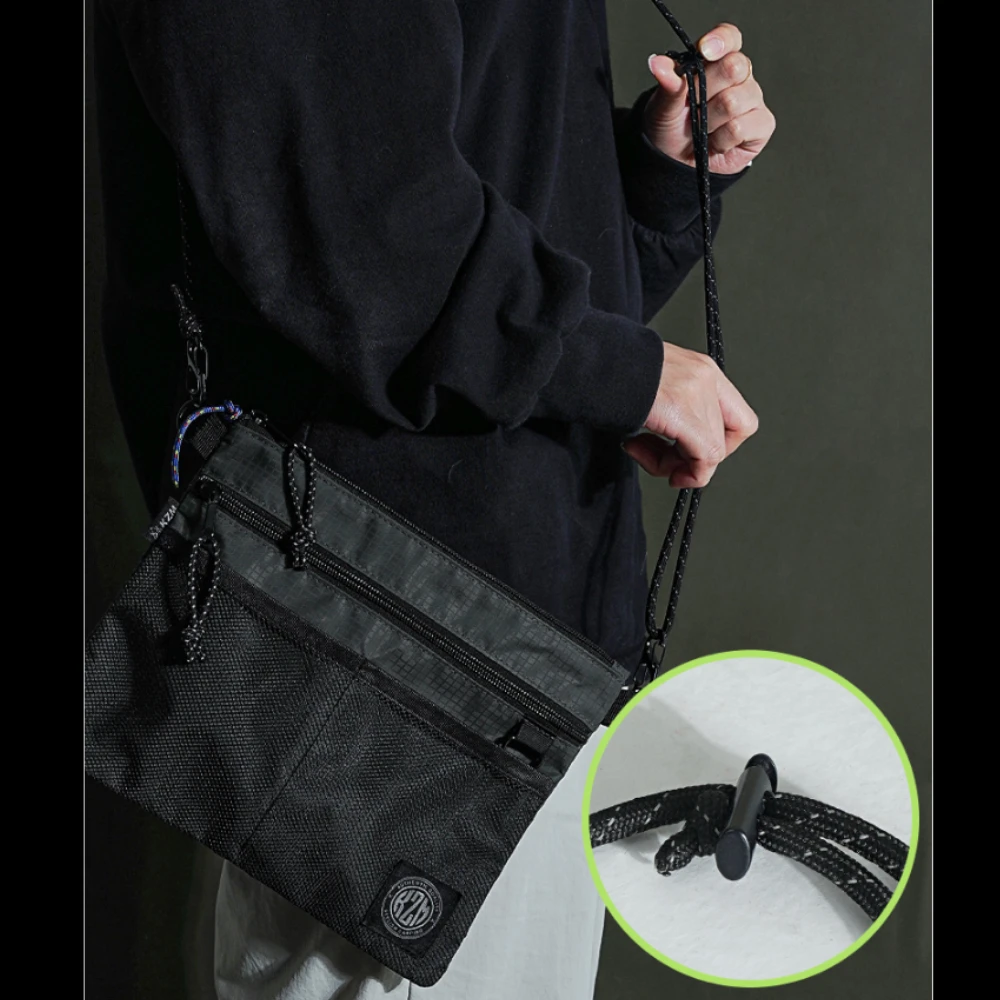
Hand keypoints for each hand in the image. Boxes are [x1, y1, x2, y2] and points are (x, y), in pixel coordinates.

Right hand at [625, 342, 757, 487]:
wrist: (590, 358)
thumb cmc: (611, 370)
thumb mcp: (654, 383)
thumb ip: (674, 408)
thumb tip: (674, 449)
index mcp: (701, 369)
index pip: (738, 418)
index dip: (716, 445)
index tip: (687, 453)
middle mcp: (706, 378)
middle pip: (724, 441)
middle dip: (688, 460)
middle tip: (657, 458)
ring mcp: (697, 392)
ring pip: (712, 453)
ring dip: (674, 465)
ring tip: (640, 450)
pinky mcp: (681, 410)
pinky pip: (702, 457)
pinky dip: (682, 471)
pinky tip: (641, 452)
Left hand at [644, 23, 774, 174]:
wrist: (675, 163)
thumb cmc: (672, 128)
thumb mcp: (663, 105)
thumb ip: (668, 84)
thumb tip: (657, 63)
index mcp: (717, 61)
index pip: (729, 38)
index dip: (720, 41)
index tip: (704, 50)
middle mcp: (740, 76)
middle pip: (733, 67)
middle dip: (705, 93)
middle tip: (692, 109)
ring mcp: (753, 99)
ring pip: (733, 102)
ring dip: (708, 123)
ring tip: (703, 129)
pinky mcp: (762, 125)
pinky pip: (739, 128)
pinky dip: (720, 140)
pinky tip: (716, 143)